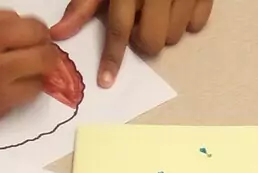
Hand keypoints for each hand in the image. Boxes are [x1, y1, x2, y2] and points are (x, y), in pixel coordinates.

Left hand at [52, 0, 212, 86]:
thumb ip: (83, 6)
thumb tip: (59, 33)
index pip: (119, 30)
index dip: (112, 57)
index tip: (107, 80)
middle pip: (152, 42)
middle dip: (143, 39)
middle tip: (139, 21)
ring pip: (176, 37)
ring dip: (164, 30)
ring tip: (157, 9)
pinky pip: (197, 24)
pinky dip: (186, 20)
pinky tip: (176, 4)